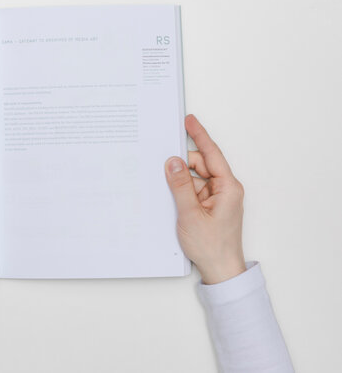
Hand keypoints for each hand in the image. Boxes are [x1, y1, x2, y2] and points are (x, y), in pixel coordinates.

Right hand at [164, 115, 246, 284]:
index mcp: (228, 188)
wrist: (220, 271)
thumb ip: (180, 186)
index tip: (189, 120)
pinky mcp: (209, 206)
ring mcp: (217, 198)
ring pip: (195, 178)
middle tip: (162, 164)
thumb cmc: (212, 246)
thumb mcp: (190, 214)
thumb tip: (172, 162)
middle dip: (182, 165)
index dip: (199, 136)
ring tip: (167, 189)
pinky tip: (171, 197)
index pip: (211, 154)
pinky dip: (181, 190)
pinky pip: (193, 190)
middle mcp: (225, 189)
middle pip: (201, 165)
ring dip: (180, 181)